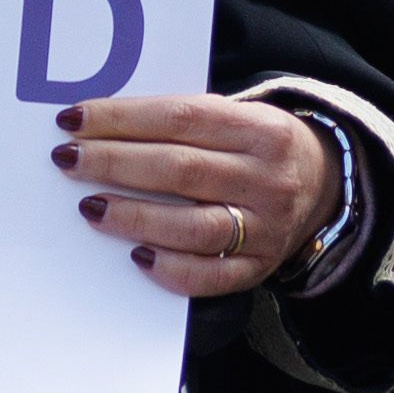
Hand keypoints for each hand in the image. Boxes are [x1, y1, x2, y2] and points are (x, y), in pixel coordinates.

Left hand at [57, 90, 341, 298]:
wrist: (326, 185)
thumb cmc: (259, 145)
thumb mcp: (240, 116)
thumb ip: (185, 120)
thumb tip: (103, 124)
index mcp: (259, 127)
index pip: (181, 117)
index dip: (123, 117)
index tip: (75, 118)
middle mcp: (266, 177)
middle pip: (180, 169)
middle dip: (115, 162)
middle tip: (68, 159)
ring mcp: (265, 227)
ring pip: (193, 226)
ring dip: (135, 216)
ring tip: (90, 206)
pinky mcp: (258, 268)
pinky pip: (212, 277)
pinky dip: (171, 269)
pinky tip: (136, 256)